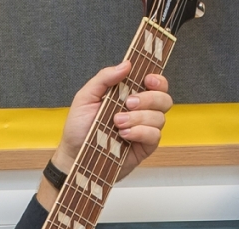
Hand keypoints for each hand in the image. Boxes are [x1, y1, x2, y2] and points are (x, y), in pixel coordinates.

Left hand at [51, 60, 171, 181]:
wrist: (74, 155)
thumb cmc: (79, 127)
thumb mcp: (86, 97)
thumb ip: (104, 78)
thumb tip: (126, 64)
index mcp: (129, 95)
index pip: (155, 84)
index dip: (157, 80)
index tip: (148, 79)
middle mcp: (140, 111)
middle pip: (164, 99)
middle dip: (148, 99)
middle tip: (128, 103)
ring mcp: (144, 129)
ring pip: (160, 117)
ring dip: (139, 118)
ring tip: (117, 123)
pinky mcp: (144, 146)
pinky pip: (155, 135)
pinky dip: (140, 132)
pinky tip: (124, 135)